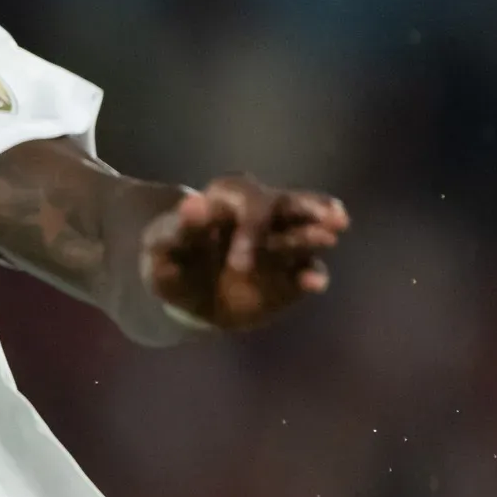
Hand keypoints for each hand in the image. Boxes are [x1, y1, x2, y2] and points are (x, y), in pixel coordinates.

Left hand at [140, 176, 348, 331]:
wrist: (187, 296)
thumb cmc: (173, 262)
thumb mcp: (163, 248)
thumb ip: (179, 228)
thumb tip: (193, 203)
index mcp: (229, 201)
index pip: (249, 200)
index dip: (251, 226)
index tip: (239, 264)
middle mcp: (262, 216)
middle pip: (291, 204)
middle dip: (311, 208)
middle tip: (332, 217)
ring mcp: (281, 243)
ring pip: (306, 233)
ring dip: (317, 235)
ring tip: (330, 237)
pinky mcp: (292, 272)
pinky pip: (309, 270)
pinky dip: (313, 276)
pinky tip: (314, 284)